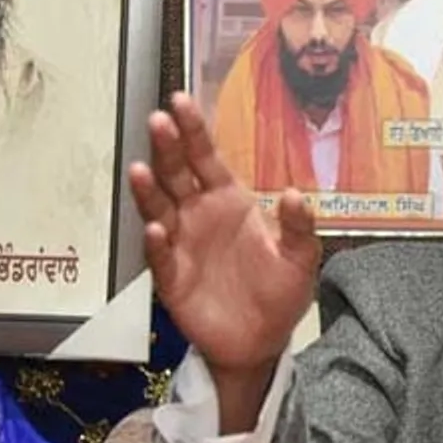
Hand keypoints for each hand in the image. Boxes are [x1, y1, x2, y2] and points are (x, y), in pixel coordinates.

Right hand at [129, 93, 320, 377]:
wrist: (261, 342)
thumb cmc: (280, 294)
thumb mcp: (301, 260)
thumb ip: (299, 228)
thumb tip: (297, 194)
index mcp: (229, 201)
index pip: (206, 158)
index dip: (193, 130)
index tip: (180, 101)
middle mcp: (199, 215)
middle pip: (177, 174)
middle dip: (167, 147)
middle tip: (158, 120)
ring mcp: (181, 244)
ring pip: (159, 208)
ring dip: (149, 189)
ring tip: (141, 169)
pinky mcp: (171, 277)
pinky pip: (160, 256)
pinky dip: (156, 242)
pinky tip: (155, 228)